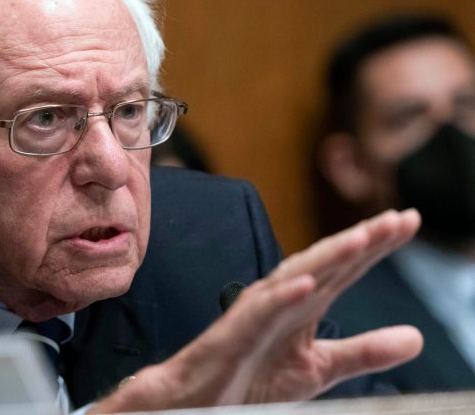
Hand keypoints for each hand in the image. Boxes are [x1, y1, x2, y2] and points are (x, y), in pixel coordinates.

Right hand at [90, 209, 422, 412]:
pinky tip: (306, 285)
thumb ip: (364, 350)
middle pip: (327, 263)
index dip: (377, 244)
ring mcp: (257, 313)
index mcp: (303, 304)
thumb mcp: (319, 366)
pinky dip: (282, 297)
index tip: (410, 220)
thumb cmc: (250, 377)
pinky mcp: (234, 334)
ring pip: (295, 278)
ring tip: (362, 239)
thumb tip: (416, 338)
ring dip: (328, 257)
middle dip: (363, 239)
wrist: (197, 399)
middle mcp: (282, 299)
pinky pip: (259, 313)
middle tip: (400, 218)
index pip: (346, 268)